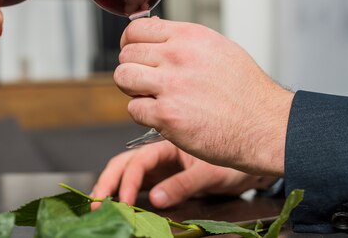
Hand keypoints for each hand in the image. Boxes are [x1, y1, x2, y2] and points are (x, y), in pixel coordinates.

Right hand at [92, 142, 277, 208]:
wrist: (251, 161)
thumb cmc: (235, 163)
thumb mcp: (210, 175)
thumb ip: (183, 185)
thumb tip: (156, 198)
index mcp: (169, 145)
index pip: (139, 162)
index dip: (127, 182)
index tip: (121, 202)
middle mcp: (160, 154)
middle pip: (125, 163)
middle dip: (107, 181)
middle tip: (96, 202)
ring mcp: (161, 166)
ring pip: (128, 172)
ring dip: (112, 185)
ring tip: (99, 202)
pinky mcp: (163, 177)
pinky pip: (139, 183)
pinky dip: (125, 191)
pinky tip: (117, 202)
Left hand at [115, 17, 292, 175]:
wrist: (265, 126)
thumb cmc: (246, 91)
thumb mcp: (219, 49)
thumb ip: (184, 41)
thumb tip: (154, 33)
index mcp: (189, 37)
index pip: (136, 29)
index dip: (129, 43)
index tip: (134, 53)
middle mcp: (177, 57)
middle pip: (126, 54)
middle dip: (132, 68)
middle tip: (146, 81)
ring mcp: (170, 86)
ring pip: (123, 78)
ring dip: (132, 90)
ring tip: (151, 97)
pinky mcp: (167, 115)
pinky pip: (133, 109)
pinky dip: (144, 115)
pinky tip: (164, 116)